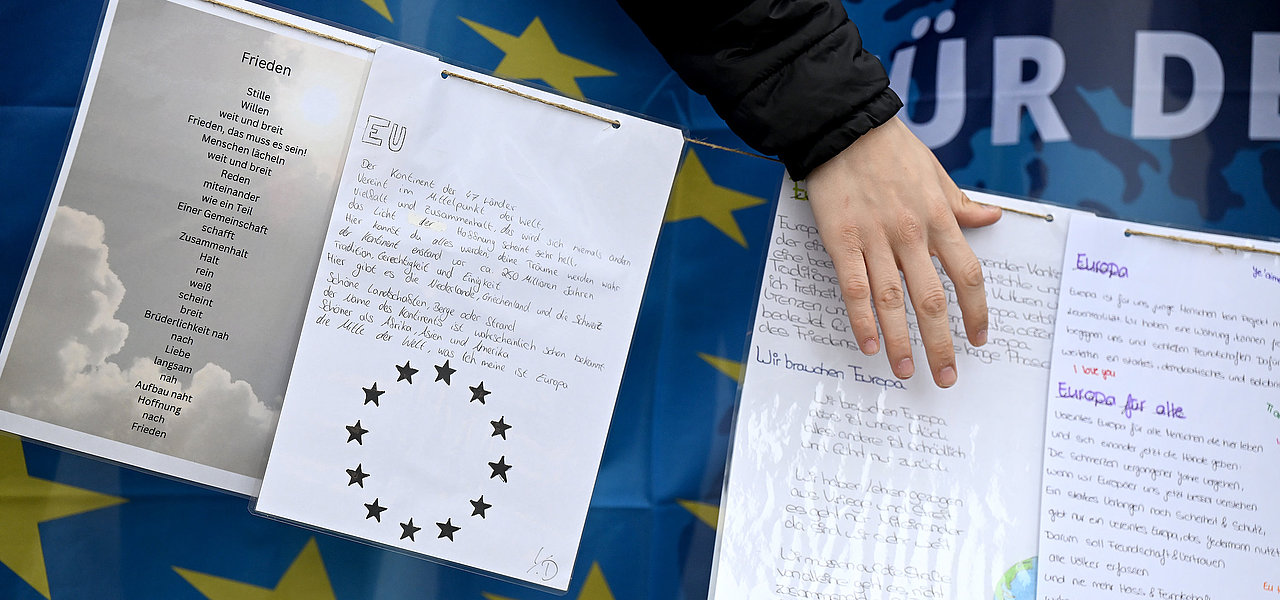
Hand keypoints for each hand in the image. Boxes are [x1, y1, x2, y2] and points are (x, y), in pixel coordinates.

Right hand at [805, 117, 1001, 387]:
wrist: (844, 127)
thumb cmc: (890, 148)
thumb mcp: (936, 172)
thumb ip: (960, 203)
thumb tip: (991, 217)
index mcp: (938, 218)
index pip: (966, 275)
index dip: (976, 312)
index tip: (979, 339)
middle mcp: (911, 234)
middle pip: (931, 299)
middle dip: (941, 343)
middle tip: (946, 376)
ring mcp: (875, 239)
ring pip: (892, 301)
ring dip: (901, 341)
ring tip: (905, 371)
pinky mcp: (841, 241)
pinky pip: (854, 287)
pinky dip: (862, 319)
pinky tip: (869, 345)